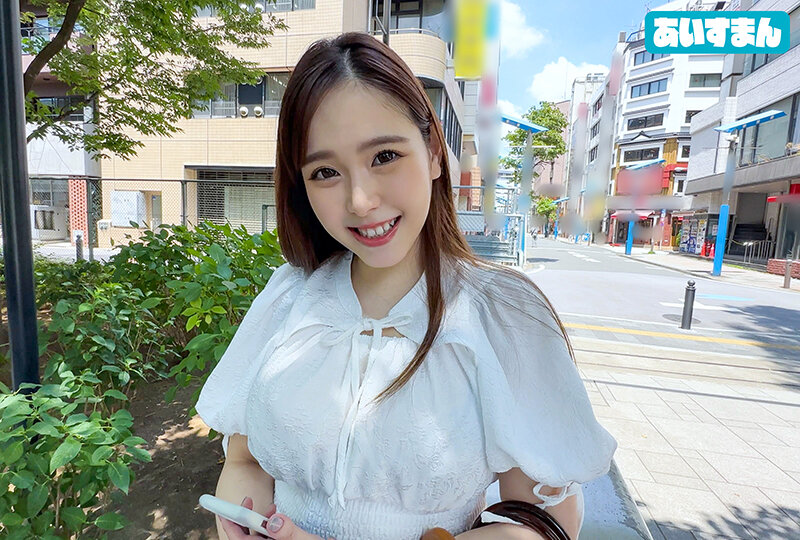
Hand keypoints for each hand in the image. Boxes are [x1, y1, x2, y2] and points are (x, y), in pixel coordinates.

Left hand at [219, 496, 335, 539]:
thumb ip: (288, 532)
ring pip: (256, 536)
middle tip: (249, 500)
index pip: (236, 539)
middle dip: (244, 518)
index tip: (225, 507)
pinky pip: (268, 536)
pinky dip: (270, 525)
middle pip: (244, 537)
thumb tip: (272, 521)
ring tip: (270, 508)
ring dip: (259, 521)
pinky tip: (280, 517)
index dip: (229, 522)